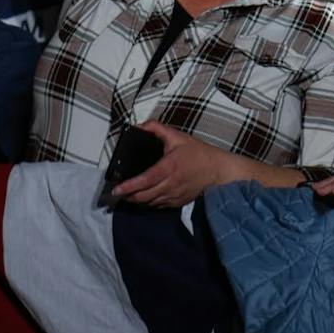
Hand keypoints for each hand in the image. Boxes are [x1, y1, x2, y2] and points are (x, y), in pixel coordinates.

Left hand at [110, 121, 240, 207]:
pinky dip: (149, 203)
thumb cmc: (197, 153)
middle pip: (143, 196)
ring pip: (149, 203)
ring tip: (127, 195)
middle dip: (127, 196)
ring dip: (136, 201)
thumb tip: (140, 126)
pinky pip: (158, 206)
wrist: (217, 170)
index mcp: (168, 167)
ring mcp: (174, 196)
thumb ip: (156, 128)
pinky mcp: (178, 202)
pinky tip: (144, 197)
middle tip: (117, 192)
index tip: (116, 189)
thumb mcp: (177, 136)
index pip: (144, 181)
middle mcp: (170, 184)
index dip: (128, 187)